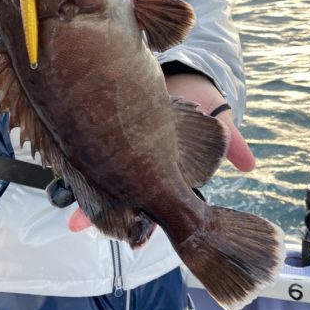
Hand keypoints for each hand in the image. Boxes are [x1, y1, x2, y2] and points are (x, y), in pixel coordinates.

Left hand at [68, 73, 254, 232]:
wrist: (179, 71)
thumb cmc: (199, 100)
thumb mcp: (217, 118)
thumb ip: (230, 141)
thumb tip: (248, 164)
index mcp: (167, 169)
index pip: (155, 202)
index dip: (144, 222)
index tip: (135, 238)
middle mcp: (140, 162)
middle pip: (119, 194)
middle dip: (101, 211)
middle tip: (78, 225)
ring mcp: (121, 145)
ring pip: (100, 173)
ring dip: (83, 188)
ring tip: (65, 204)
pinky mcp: (106, 123)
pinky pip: (90, 143)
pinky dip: (76, 154)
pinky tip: (60, 160)